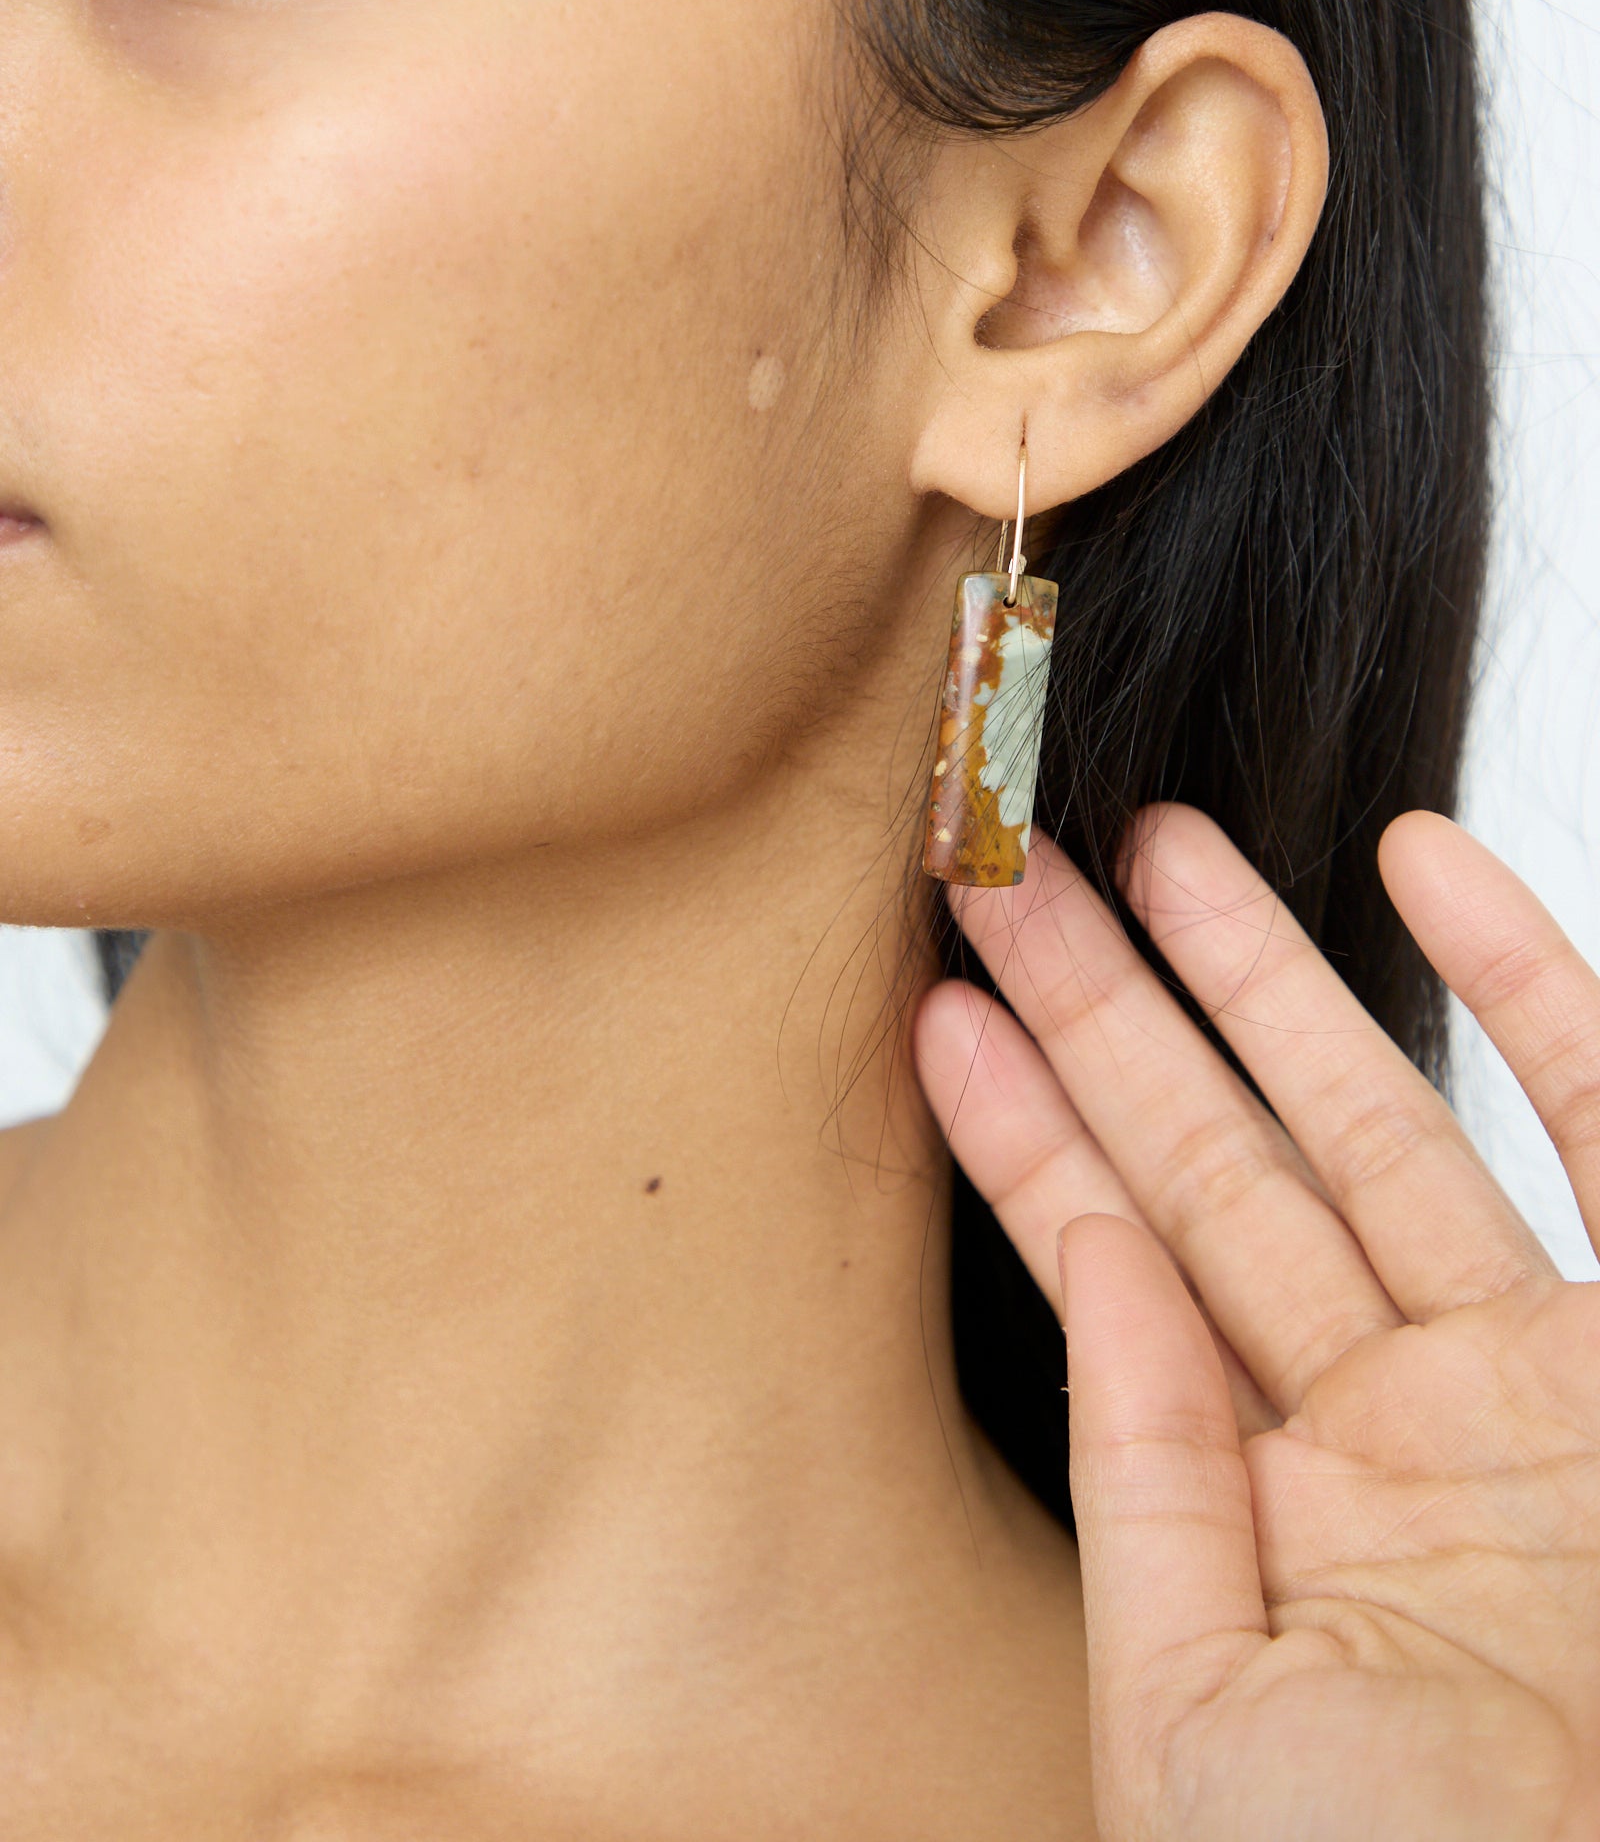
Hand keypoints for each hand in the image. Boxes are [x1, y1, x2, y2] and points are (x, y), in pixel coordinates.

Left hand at [914, 808, 1599, 1840]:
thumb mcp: (1192, 1709)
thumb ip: (1143, 1472)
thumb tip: (1089, 1252)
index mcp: (1261, 1512)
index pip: (1112, 1269)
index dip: (1021, 1135)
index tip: (932, 1011)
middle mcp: (1387, 1425)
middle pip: (1216, 1166)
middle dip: (1106, 1015)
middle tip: (1001, 874)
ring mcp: (1525, 1382)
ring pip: (1374, 1121)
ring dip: (1268, 972)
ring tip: (1154, 840)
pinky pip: (1597, 1124)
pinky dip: (1525, 979)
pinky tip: (1423, 860)